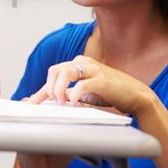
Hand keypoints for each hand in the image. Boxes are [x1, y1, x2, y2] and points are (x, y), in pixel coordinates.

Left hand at [27, 55, 154, 115]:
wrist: (136, 96)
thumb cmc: (109, 94)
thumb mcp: (85, 93)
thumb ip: (69, 94)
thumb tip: (50, 101)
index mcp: (78, 64)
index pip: (53, 74)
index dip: (40, 91)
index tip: (30, 104)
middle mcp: (84, 63)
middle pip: (55, 70)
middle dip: (49, 88)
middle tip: (52, 103)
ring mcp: (93, 69)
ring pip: (65, 72)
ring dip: (58, 90)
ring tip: (62, 103)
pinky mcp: (103, 80)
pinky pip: (82, 85)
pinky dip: (74, 95)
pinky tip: (74, 104)